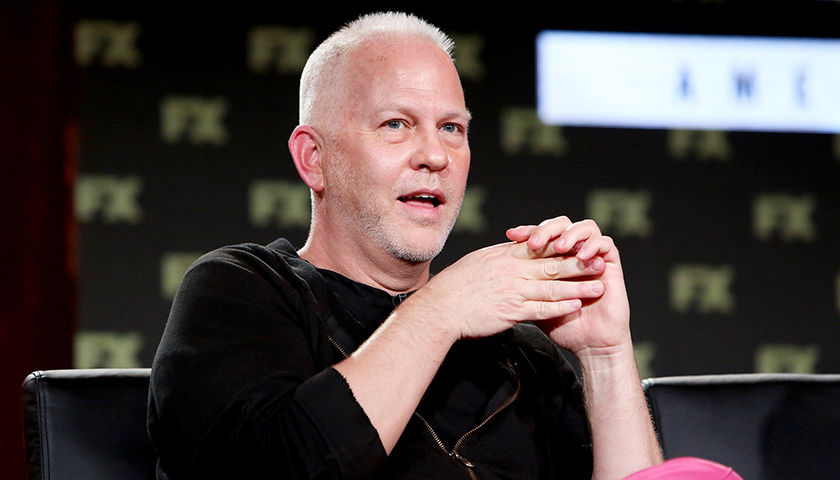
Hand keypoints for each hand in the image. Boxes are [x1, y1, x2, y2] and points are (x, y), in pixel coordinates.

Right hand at [406, 228, 607, 341]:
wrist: (441, 308)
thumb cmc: (456, 285)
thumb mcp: (479, 261)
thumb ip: (501, 255)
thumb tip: (517, 246)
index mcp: (505, 256)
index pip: (540, 248)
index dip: (564, 247)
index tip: (583, 247)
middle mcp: (512, 271)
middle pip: (553, 265)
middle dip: (580, 265)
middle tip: (601, 263)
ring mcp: (512, 291)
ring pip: (552, 287)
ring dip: (578, 288)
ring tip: (599, 288)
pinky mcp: (511, 311)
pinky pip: (540, 309)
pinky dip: (560, 308)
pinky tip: (576, 307)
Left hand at [505, 216, 630, 356]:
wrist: (591, 343)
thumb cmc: (563, 325)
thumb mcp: (536, 303)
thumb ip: (522, 285)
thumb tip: (493, 272)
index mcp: (556, 259)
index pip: (542, 235)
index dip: (527, 231)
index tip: (511, 234)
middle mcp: (575, 253)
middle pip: (562, 225)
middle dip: (547, 230)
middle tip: (535, 241)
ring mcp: (594, 257)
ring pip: (585, 228)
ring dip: (570, 234)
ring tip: (559, 247)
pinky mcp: (611, 264)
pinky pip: (606, 244)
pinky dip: (593, 246)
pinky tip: (581, 255)